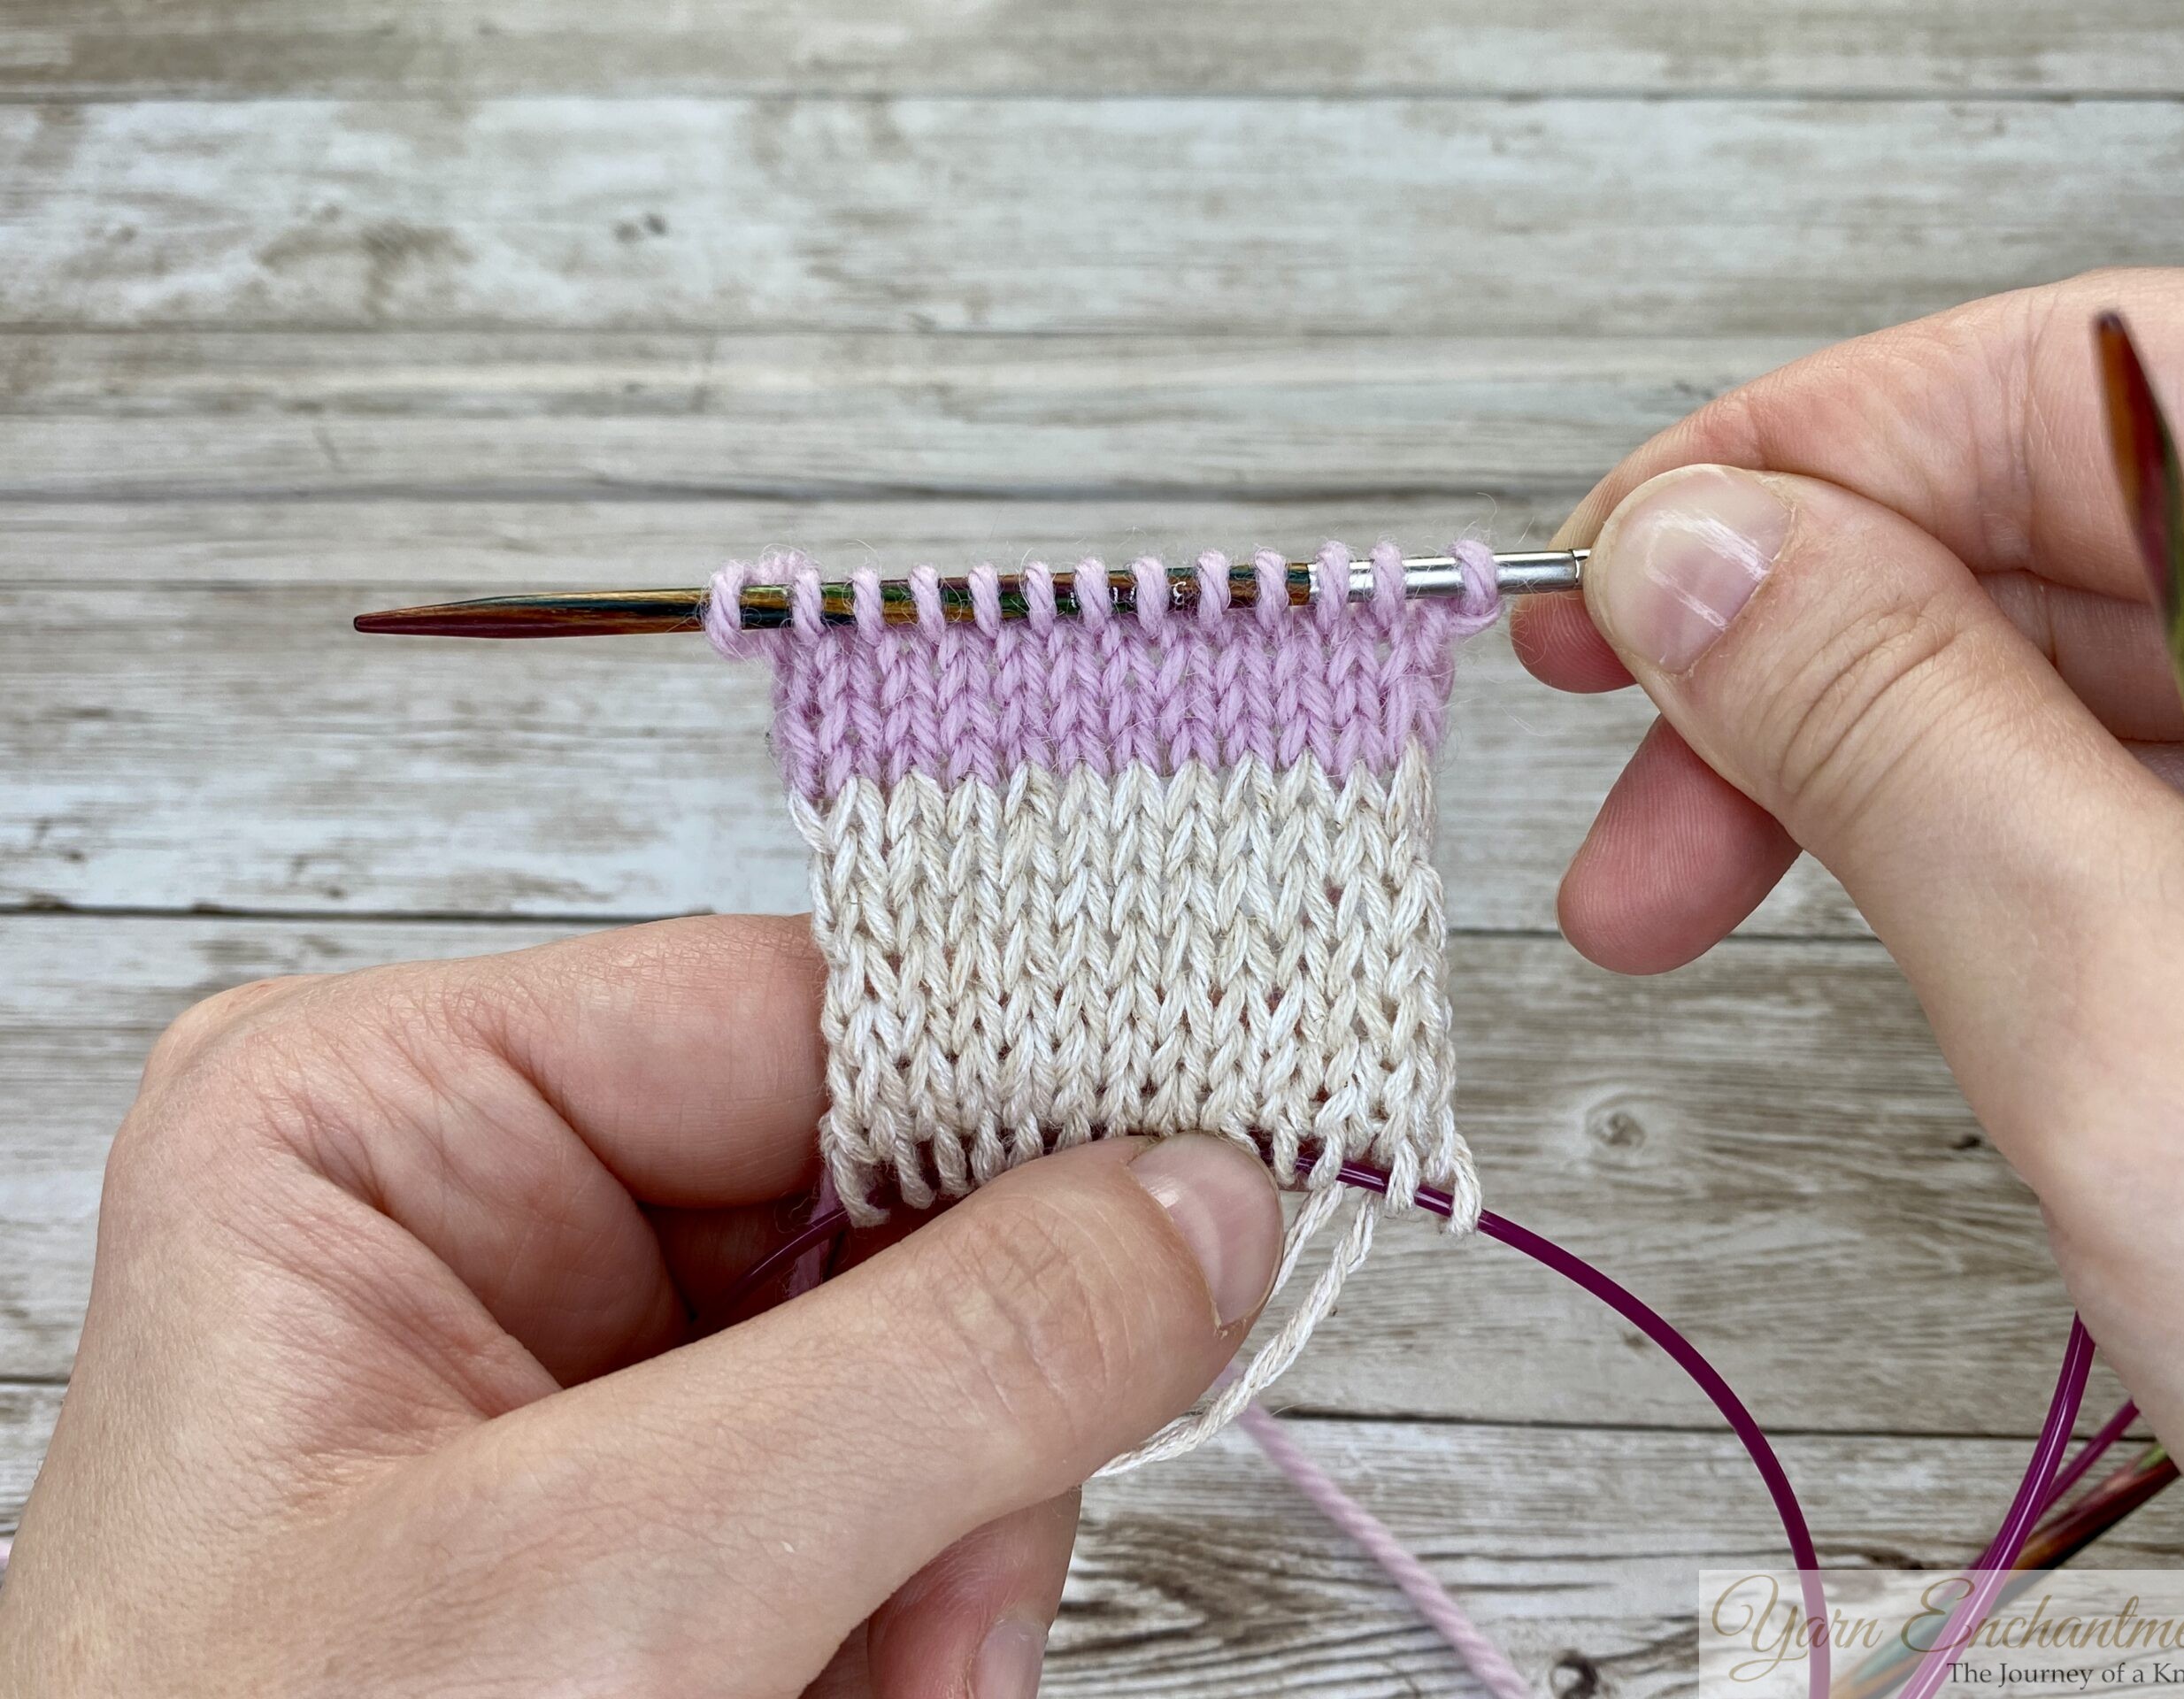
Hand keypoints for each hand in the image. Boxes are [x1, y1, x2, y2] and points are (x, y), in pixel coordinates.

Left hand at [0, 918, 1283, 1696]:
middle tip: (954, 1577)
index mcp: (388, 1118)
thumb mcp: (622, 1579)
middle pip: (885, 1192)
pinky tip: (857, 1688)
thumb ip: (944, 1363)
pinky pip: (890, 1482)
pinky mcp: (657, 1507)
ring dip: (954, 1539)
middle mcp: (488, 1210)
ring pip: (922, 1355)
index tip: (1203, 1178)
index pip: (800, 1007)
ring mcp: (583, 1364)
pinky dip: (920, 1606)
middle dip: (969, 1399)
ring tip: (882, 1678)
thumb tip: (1200, 1201)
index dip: (1015, 1091)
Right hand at [1516, 266, 2183, 1548]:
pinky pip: (2117, 778)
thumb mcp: (2135, 1026)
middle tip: (1609, 742)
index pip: (2093, 383)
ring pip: (2072, 656)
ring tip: (1668, 885)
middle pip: (2073, 517)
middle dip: (1795, 641)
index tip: (1611, 566)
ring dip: (1838, 753)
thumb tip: (1687, 551)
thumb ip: (1897, 740)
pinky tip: (1836, 894)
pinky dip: (1944, 830)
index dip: (1808, 453)